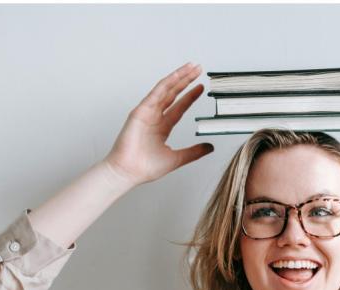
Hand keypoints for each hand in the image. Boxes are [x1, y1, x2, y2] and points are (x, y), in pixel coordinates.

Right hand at [103, 62, 213, 186]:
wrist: (129, 172)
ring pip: (166, 89)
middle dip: (186, 81)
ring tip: (191, 67)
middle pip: (173, 94)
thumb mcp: (177, 158)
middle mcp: (155, 117)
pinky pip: (156, 93)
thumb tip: (210, 147)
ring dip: (179, 77)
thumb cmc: (145, 168)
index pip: (179, 107)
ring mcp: (147, 112)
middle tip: (198, 70)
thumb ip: (194, 152)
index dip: (190, 96)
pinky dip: (167, 83)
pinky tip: (177, 75)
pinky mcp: (141, 111)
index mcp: (162, 127)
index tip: (201, 88)